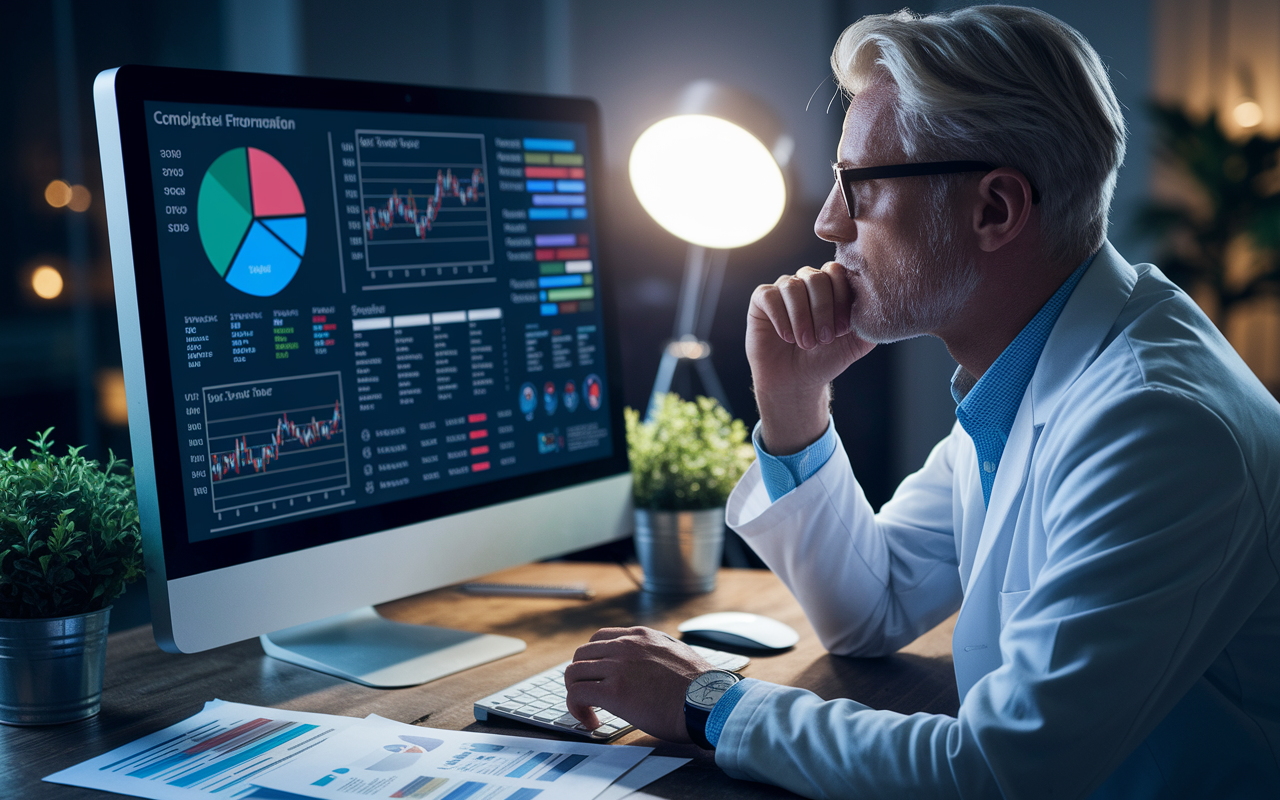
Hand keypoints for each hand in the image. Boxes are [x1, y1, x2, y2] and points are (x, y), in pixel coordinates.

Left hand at [563, 626, 714, 742]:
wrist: (707, 701)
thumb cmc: (699, 686)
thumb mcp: (675, 653)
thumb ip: (654, 653)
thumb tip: (649, 667)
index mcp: (640, 636)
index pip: (600, 638)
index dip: (593, 659)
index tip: (597, 676)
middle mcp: (625, 646)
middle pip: (581, 654)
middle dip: (581, 676)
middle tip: (589, 696)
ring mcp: (617, 667)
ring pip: (573, 673)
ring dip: (575, 693)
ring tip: (588, 711)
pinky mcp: (612, 691)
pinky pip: (576, 694)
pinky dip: (576, 709)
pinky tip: (591, 721)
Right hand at [747, 262, 875, 453]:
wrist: (797, 381)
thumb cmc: (826, 359)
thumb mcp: (857, 342)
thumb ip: (871, 321)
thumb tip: (886, 303)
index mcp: (831, 286)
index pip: (838, 272)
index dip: (841, 298)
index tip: (843, 329)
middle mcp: (807, 282)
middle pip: (816, 277)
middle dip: (823, 310)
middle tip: (826, 339)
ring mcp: (783, 288)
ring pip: (792, 286)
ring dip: (802, 318)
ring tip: (807, 343)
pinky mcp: (761, 299)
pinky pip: (769, 296)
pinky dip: (781, 318)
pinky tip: (787, 337)